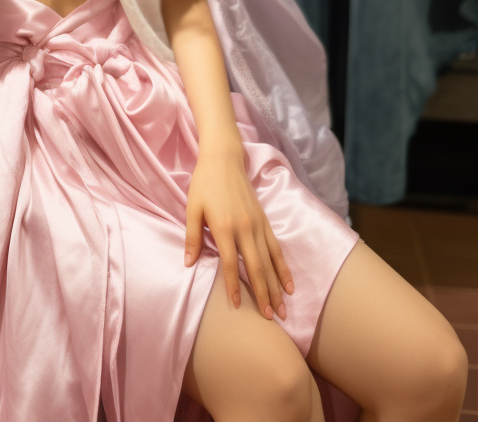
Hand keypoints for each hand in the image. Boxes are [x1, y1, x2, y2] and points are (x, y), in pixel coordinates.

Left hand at [184, 145, 293, 319]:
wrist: (224, 159)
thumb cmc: (204, 184)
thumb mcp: (192, 209)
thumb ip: (192, 237)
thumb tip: (188, 264)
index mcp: (225, 227)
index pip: (232, 264)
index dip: (235, 286)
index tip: (238, 306)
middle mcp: (245, 228)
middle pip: (257, 267)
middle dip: (264, 294)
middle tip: (272, 319)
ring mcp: (257, 225)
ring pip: (270, 261)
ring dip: (277, 286)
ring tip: (283, 309)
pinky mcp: (264, 221)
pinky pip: (276, 248)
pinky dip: (283, 267)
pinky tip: (289, 283)